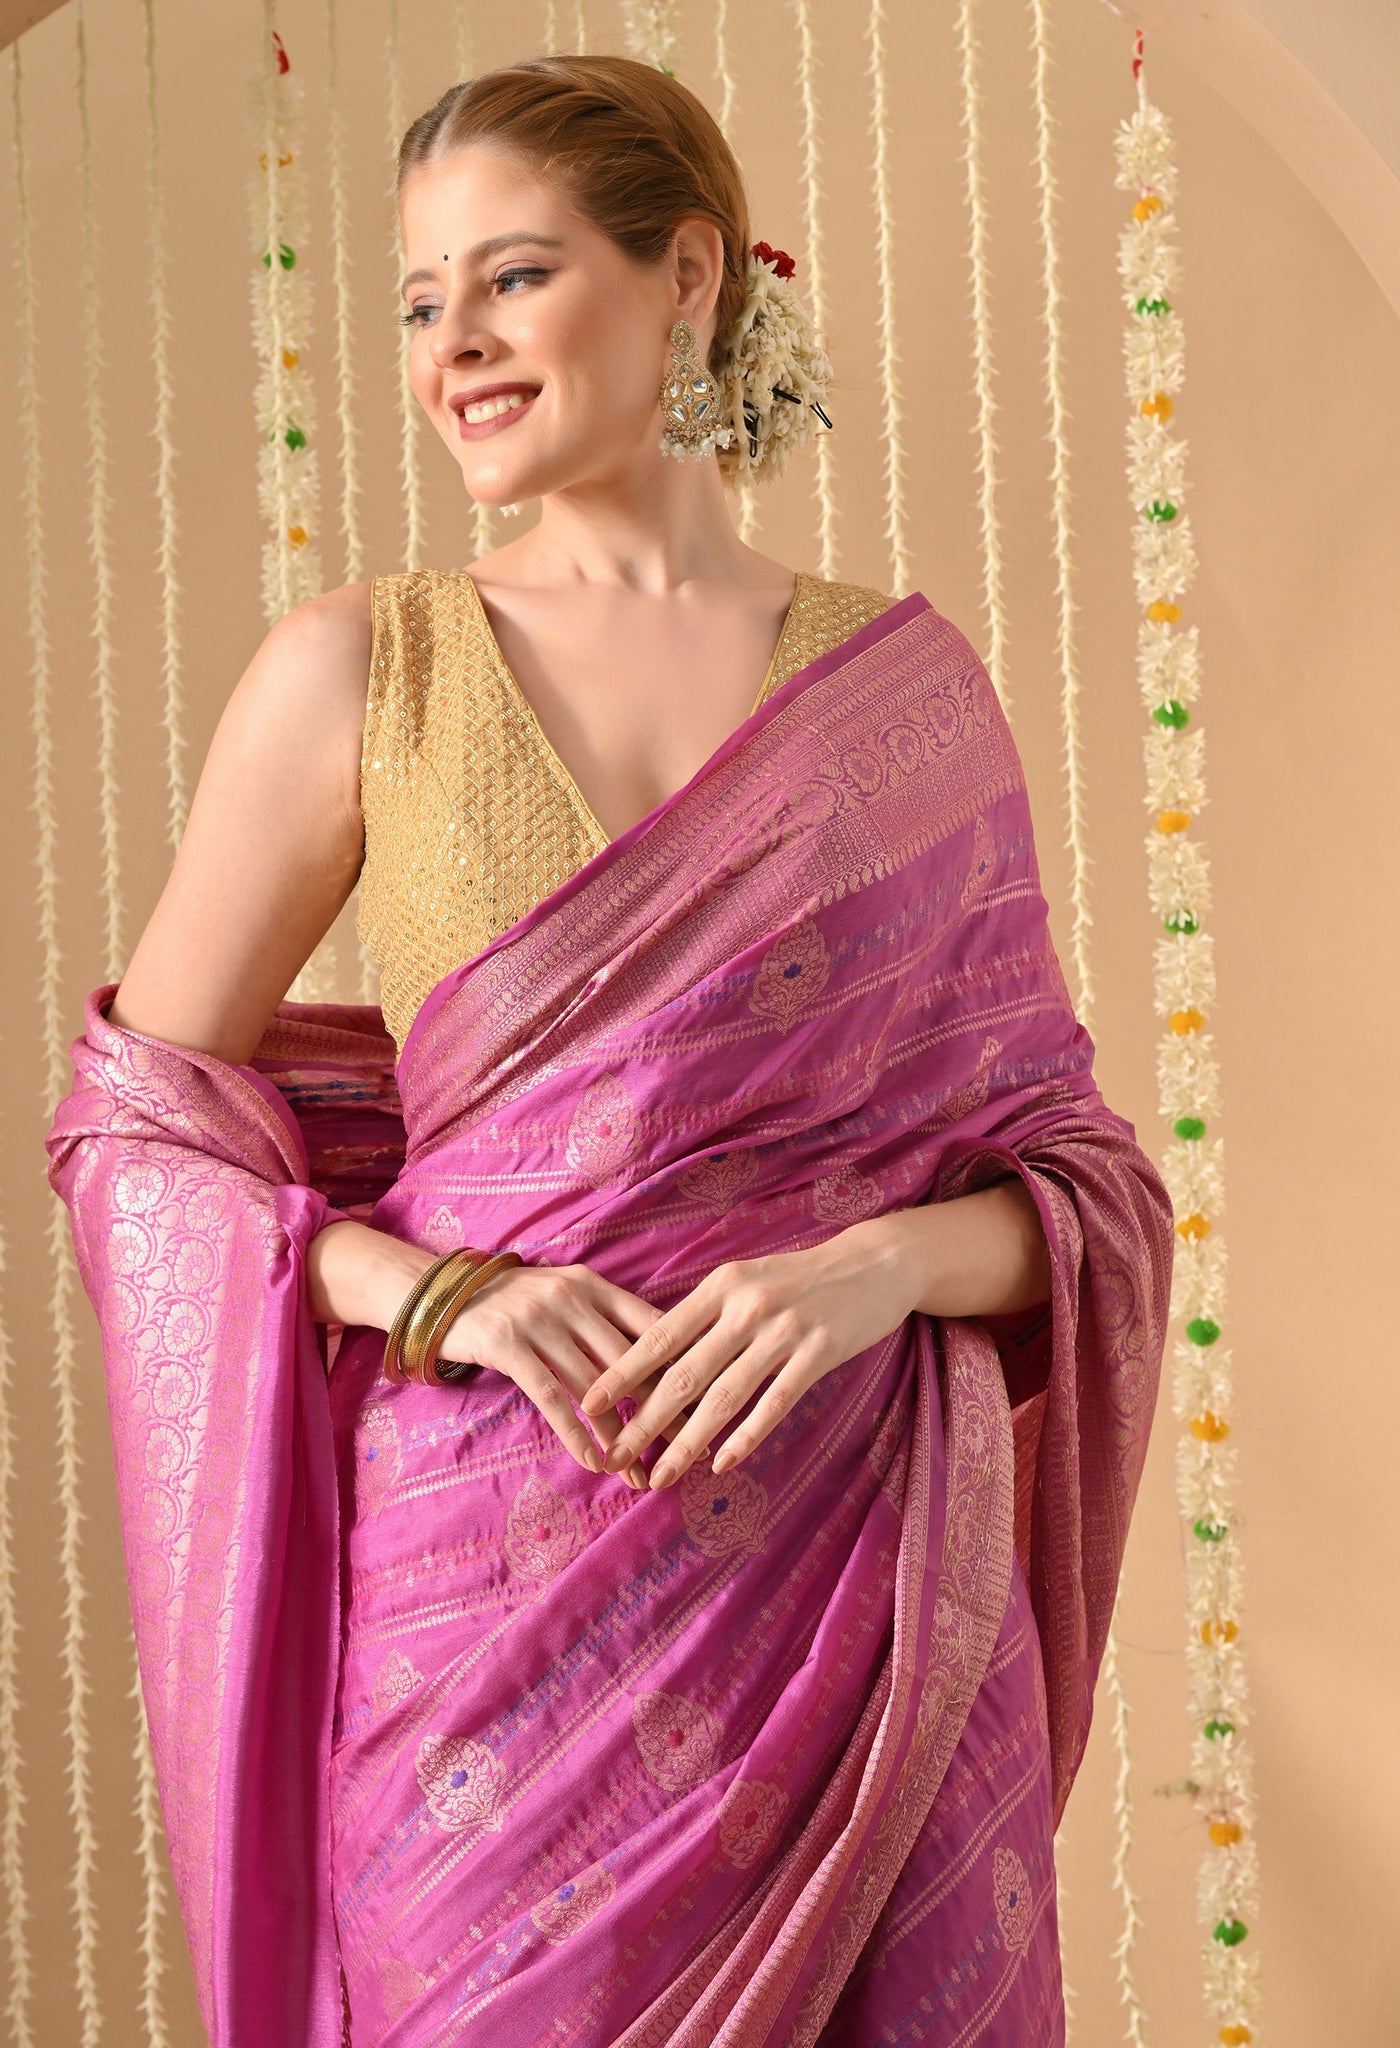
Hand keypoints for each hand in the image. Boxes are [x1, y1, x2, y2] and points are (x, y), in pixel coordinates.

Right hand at [432, 1261, 673, 1489]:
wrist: (446, 1294)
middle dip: (663, 1410)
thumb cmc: (517, 1302)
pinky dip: (576, 1435)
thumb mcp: (565, 1296)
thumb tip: (663, 1361)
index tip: (710, 1402)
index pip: (651, 1326)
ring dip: (620, 1436)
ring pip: (594, 1388)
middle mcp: (571, 1298)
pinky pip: (551, 1399)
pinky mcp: (509, 1346)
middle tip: (690, 1447)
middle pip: (631, 1362)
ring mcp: (539, 1321)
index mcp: (593, 1285)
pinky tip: (594, 1462)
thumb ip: (606, 1319)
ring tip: (640, 1471)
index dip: (683, 1365)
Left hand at [579, 1229, 919, 1489]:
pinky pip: (775, 1403)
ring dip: (687, 1442)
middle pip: (684, 1374)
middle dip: (643, 1421)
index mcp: (721, 1286)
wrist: (874, 1262)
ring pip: (724, 1397)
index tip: (588, 1403)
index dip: (622, 1372)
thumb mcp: (746, 1280)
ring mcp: (783, 1330)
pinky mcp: (819, 1353)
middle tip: (613, 1456)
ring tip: (660, 1476)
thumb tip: (655, 1356)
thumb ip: (707, 1314)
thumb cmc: (800, 1278)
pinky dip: (745, 1437)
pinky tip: (721, 1464)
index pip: (659, 1335)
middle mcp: (746, 1307)